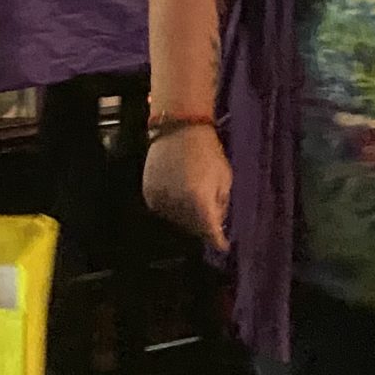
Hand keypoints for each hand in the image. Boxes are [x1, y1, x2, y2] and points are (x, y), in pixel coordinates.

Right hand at [143, 124, 230, 255]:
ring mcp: (161, 200)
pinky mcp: (149, 194)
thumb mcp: (224, 179)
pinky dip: (172, 209)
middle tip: (212, 221)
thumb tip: (217, 222)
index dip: (218, 241)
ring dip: (187, 219)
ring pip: (176, 221)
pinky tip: (180, 198)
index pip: (210, 233)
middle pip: (193, 229)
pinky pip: (163, 210)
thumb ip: (221, 205)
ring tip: (195, 204)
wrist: (178, 129)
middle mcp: (178, 206)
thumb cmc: (206, 151)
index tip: (223, 245)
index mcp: (199, 203)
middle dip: (204, 227)